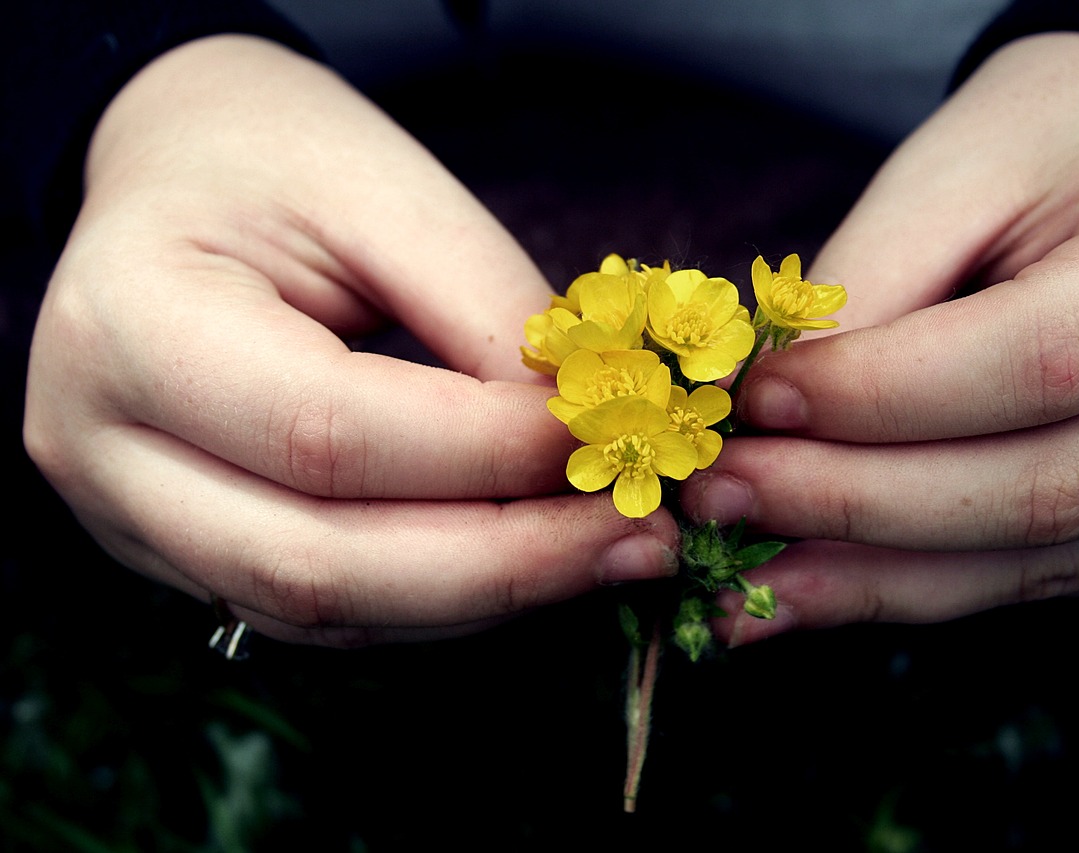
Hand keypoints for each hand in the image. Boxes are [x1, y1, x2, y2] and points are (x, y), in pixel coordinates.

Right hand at [23, 35, 677, 646]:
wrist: (175, 169)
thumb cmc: (274, 154)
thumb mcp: (387, 189)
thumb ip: (485, 312)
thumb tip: (589, 431)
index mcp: (133, 327)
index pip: (331, 433)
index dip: (491, 455)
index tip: (617, 438)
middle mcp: (102, 448)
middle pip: (319, 562)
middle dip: (506, 563)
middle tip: (640, 537)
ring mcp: (130, 516)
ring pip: (323, 611)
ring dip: (484, 597)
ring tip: (609, 554)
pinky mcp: (182, 548)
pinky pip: (322, 608)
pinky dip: (439, 598)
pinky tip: (531, 561)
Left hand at [683, 33, 1078, 643]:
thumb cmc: (1057, 142)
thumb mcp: (965, 165)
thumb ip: (875, 281)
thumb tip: (774, 413)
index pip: (1041, 359)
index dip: (884, 397)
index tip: (759, 400)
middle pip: (1045, 487)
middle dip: (858, 505)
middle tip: (722, 496)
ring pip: (1039, 562)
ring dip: (873, 580)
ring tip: (745, 579)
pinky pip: (1038, 580)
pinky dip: (913, 591)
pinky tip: (812, 592)